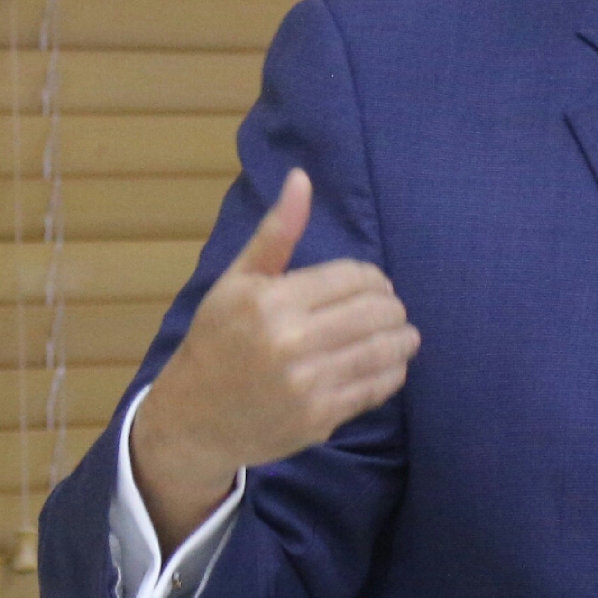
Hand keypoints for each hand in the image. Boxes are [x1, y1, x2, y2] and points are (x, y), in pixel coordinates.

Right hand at [129, 168, 419, 551]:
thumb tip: (302, 178)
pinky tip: (388, 363)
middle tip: (388, 309)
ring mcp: (309, 385)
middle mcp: (291, 343)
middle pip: (378, 311)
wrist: (194, 419)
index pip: (356, 277)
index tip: (368, 284)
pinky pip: (378, 387)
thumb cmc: (216, 341)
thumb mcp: (236, 281)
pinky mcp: (321, 419)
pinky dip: (393, 371)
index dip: (371, 278)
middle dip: (391, 306)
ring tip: (401, 334)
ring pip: (385, 349)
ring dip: (402, 338)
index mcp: (272, 302)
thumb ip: (276, 232)